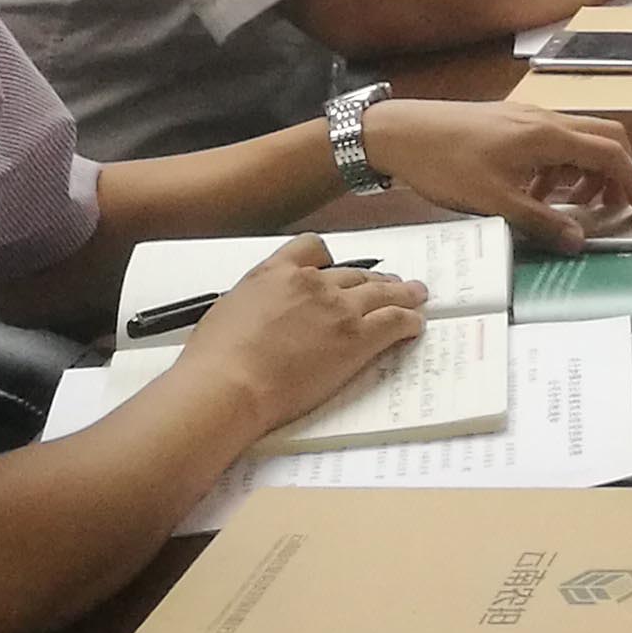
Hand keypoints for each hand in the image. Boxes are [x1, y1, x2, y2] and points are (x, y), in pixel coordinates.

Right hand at [172, 239, 427, 435]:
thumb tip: (261, 312)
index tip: (336, 269)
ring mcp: (338, 308)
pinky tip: (415, 324)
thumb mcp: (227, 311)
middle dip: (372, 281)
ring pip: (382, 292)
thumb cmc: (215, 359)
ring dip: (403, 294)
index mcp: (275, 272)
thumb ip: (255, 301)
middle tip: (386, 286)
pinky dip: (408, 321)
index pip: (312, 248)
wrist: (229, 384)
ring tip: (416, 296)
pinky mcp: (357, 337)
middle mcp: (311, 283)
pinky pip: (394, 320)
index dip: (329, 259)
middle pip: (354, 274)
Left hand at [361, 101, 631, 250]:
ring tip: (565, 207)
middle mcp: (546, 120)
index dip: (631, 181)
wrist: (400, 133)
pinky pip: (552, 142)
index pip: (610, 153)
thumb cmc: (445, 164)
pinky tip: (533, 193)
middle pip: (603, 138)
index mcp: (548, 136)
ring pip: (577, 141)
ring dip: (583, 173)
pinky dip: (558, 168)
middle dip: (614, 173)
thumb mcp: (494, 202)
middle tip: (609, 208)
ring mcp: (528, 118)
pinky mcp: (511, 122)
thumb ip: (540, 221)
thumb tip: (578, 241)